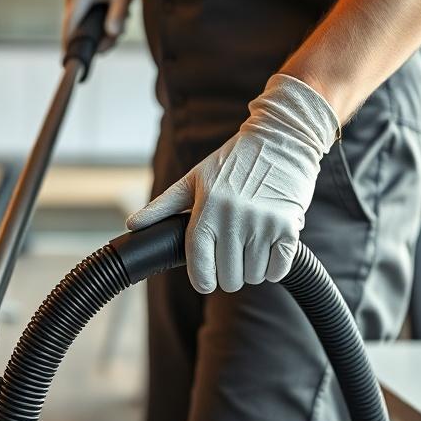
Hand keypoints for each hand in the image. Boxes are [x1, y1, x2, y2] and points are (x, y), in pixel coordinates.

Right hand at [62, 0, 138, 52]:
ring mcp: (73, 4)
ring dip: (103, 35)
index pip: (70, 26)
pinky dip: (102, 29)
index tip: (70, 64)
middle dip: (97, 41)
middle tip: (117, 38)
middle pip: (76, 32)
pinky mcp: (79, 8)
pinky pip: (86, 27)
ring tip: (123, 21)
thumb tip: (112, 34)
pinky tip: (118, 20)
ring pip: (83, 31)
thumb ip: (118, 14)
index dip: (70, 46)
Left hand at [126, 74, 338, 292]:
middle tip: (232, 253)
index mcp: (207, 208)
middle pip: (229, 278)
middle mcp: (234, 218)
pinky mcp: (289, 227)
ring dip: (252, 269)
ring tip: (251, 245)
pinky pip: (279, 270)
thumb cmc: (233, 161)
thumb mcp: (194, 179)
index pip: (200, 265)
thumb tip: (132, 225)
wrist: (281, 139)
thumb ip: (162, 206)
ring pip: (253, 276)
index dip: (202, 281)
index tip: (206, 280)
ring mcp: (263, 224)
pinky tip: (270, 248)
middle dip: (228, 273)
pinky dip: (274, 267)